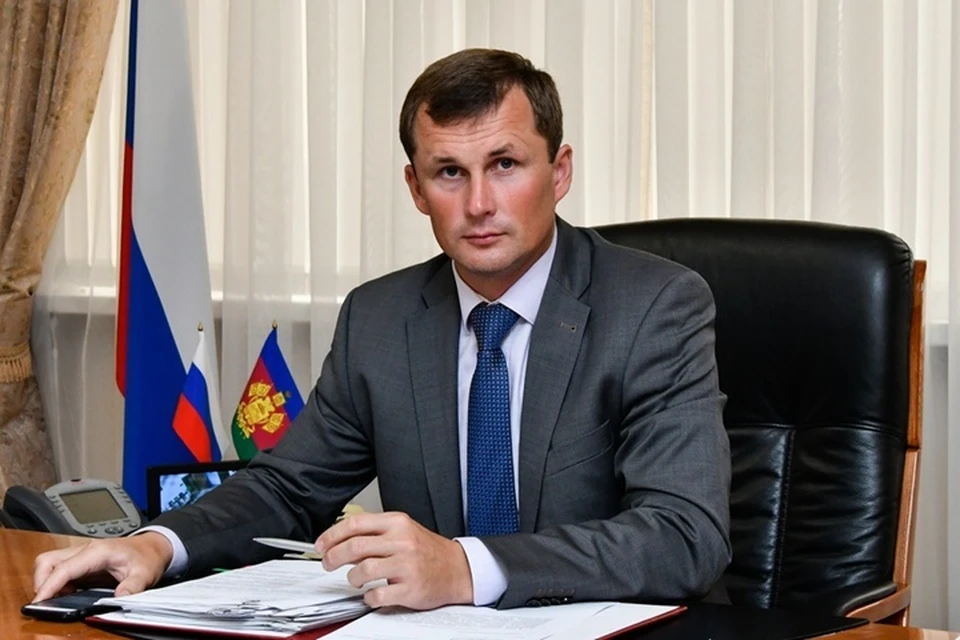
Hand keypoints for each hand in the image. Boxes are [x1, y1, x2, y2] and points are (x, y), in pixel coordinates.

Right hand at [33, 532, 172, 601]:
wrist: (153, 547)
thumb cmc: (147, 557)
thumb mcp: (145, 574)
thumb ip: (132, 587)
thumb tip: (119, 599)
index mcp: (98, 551)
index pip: (64, 568)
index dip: (49, 586)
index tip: (40, 602)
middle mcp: (86, 550)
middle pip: (48, 561)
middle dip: (42, 582)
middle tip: (46, 603)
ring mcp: (81, 554)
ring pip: (49, 563)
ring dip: (46, 581)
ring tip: (54, 600)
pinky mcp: (81, 561)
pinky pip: (58, 569)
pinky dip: (55, 582)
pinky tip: (64, 595)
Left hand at [317, 511, 472, 609]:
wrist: (457, 569)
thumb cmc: (427, 551)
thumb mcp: (403, 531)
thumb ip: (375, 533)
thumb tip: (340, 541)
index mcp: (397, 523)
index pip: (356, 524)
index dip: (332, 535)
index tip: (321, 545)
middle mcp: (402, 541)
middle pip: (355, 546)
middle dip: (334, 556)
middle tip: (328, 563)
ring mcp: (407, 565)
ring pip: (363, 570)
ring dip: (352, 578)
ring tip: (356, 579)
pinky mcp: (410, 588)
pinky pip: (378, 594)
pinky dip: (369, 597)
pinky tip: (372, 594)